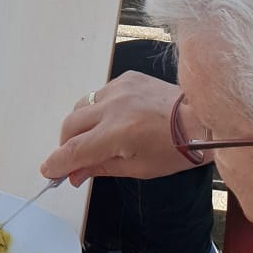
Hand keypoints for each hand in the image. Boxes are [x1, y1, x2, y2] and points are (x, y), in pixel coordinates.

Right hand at [41, 71, 183, 186]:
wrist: (203, 120)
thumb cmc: (175, 151)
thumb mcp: (138, 168)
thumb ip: (100, 168)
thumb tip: (73, 174)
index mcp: (118, 133)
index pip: (74, 150)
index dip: (56, 163)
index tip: (48, 171)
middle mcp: (114, 106)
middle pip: (70, 125)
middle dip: (66, 144)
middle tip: (74, 160)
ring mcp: (120, 88)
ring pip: (82, 106)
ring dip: (81, 125)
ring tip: (95, 139)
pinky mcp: (127, 78)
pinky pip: (101, 94)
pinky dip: (100, 108)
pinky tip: (114, 119)